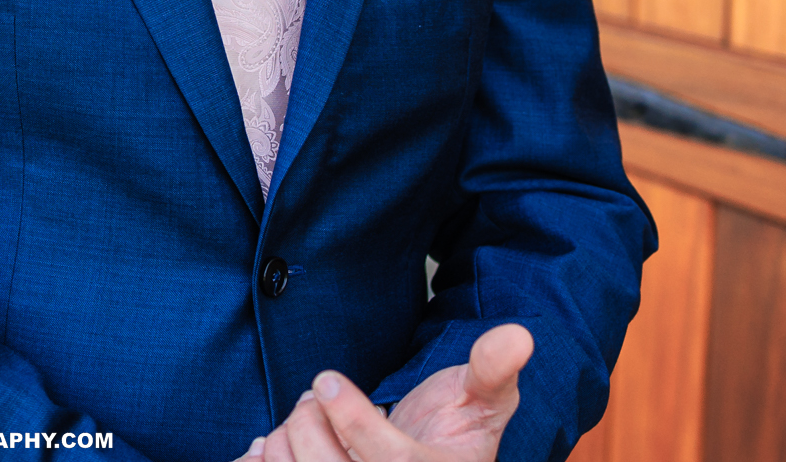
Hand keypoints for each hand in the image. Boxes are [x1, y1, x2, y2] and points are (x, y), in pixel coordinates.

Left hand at [246, 324, 532, 461]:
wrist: (438, 460)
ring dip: (285, 442)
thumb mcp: (485, 398)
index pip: (386, 460)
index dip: (351, 418)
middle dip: (311, 426)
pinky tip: (266, 445)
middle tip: (314, 394)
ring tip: (302, 416)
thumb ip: (494, 369)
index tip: (327, 379)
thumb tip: (518, 335)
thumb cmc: (459, 428)